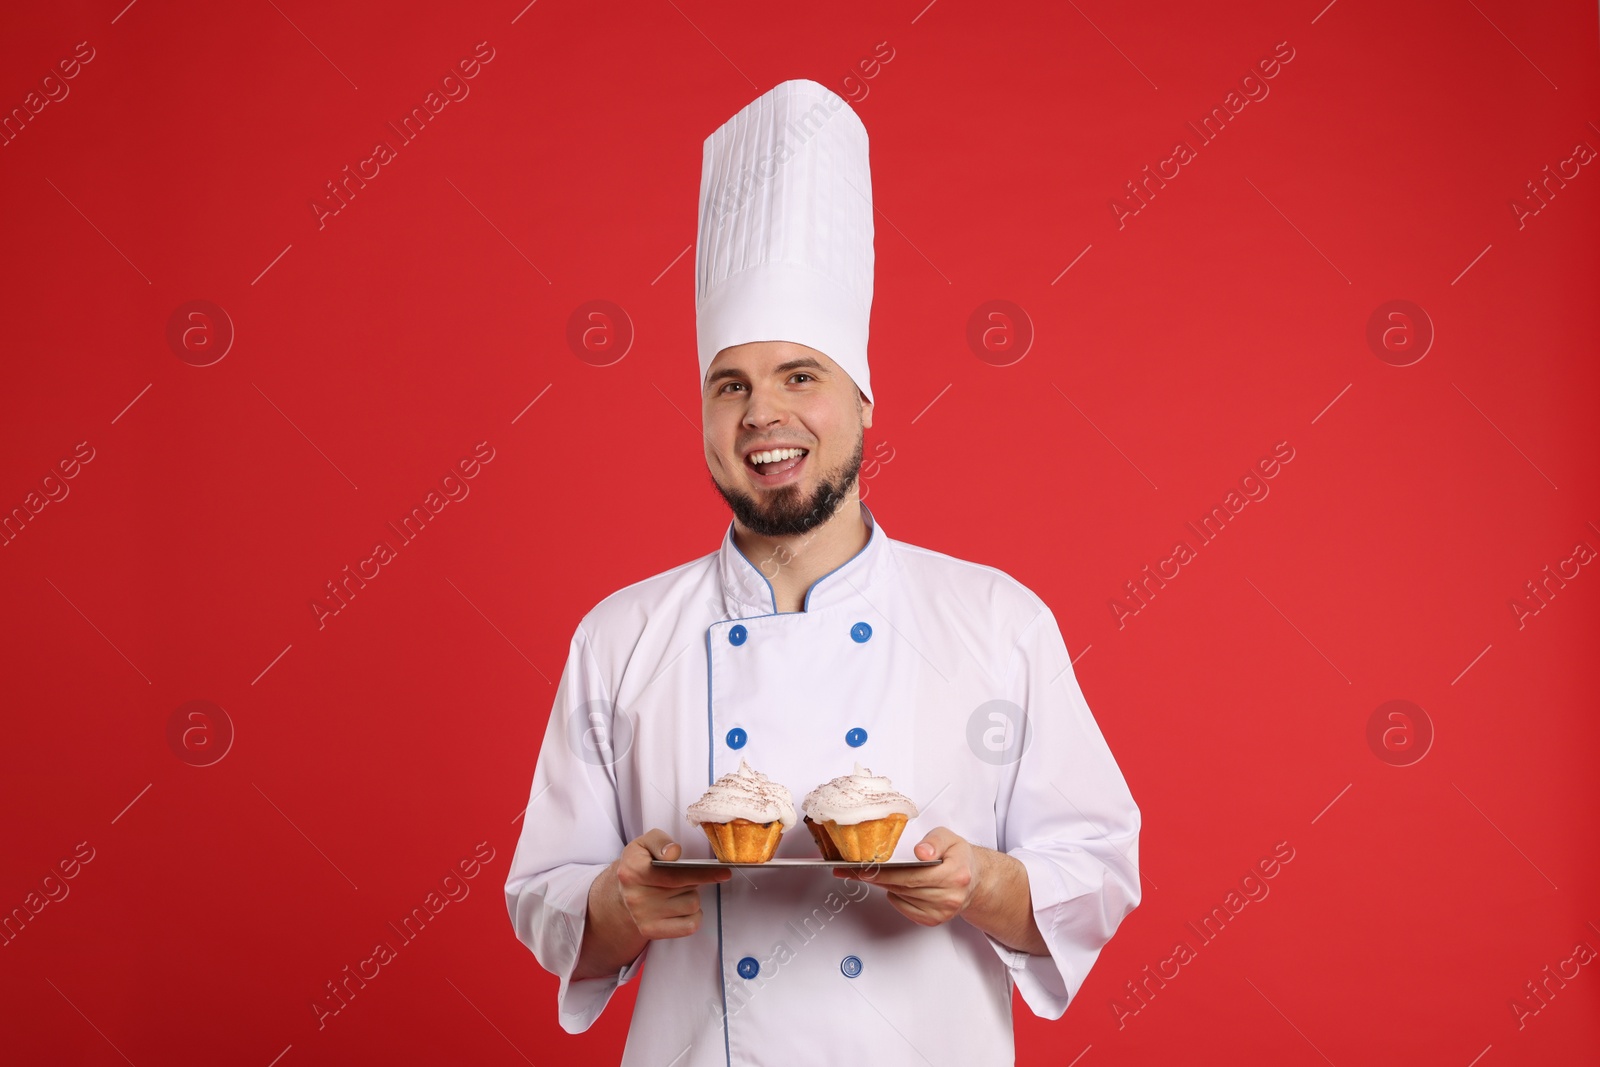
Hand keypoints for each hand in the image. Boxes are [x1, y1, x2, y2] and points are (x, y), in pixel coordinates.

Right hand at [609, 828, 730, 939]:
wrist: (623, 891)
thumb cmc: (640, 863)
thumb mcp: (645, 843)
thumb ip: (660, 841)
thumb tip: (673, 853)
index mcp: (632, 871)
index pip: (674, 874)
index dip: (702, 873)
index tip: (724, 872)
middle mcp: (635, 896)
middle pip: (688, 888)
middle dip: (694, 879)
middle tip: (684, 876)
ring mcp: (642, 917)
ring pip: (692, 905)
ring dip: (692, 896)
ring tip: (678, 891)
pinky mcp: (650, 931)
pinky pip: (689, 925)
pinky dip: (693, 915)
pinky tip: (681, 907)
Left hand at [834, 826, 983, 926]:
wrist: (973, 880)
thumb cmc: (958, 858)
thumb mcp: (950, 839)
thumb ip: (935, 841)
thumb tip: (922, 852)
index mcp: (956, 874)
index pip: (913, 875)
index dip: (886, 873)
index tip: (864, 869)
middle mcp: (950, 896)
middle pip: (904, 887)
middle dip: (877, 878)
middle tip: (855, 870)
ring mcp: (942, 912)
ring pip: (902, 897)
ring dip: (884, 885)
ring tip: (869, 874)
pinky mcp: (933, 920)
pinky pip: (904, 908)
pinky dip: (895, 896)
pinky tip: (895, 886)